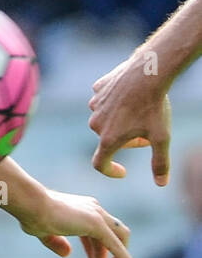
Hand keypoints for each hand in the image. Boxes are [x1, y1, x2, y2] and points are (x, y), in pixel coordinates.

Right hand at [12, 189, 133, 257]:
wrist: (30, 204)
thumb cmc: (31, 215)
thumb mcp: (43, 232)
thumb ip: (55, 242)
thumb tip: (68, 254)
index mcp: (82, 208)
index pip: (97, 233)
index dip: (96, 252)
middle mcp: (94, 209)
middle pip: (110, 237)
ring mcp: (97, 215)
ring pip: (115, 242)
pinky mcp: (97, 224)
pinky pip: (115, 245)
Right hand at [89, 52, 171, 184]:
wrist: (147, 73)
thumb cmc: (154, 107)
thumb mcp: (162, 138)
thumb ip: (160, 163)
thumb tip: (161, 184)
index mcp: (109, 139)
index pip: (100, 164)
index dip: (110, 171)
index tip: (122, 171)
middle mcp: (96, 124)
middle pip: (108, 139)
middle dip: (125, 140)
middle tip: (146, 131)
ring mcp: (95, 106)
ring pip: (105, 119)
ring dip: (119, 121)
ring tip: (139, 110)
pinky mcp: (97, 90)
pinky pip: (103, 101)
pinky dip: (114, 103)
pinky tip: (130, 96)